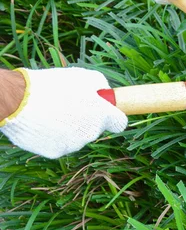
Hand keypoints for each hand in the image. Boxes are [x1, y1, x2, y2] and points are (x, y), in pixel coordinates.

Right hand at [0, 68, 126, 158]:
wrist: (21, 102)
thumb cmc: (55, 86)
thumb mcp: (85, 77)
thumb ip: (101, 86)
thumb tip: (104, 93)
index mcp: (103, 115)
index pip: (120, 123)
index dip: (113, 116)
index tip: (106, 111)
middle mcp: (92, 133)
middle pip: (96, 128)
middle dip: (88, 118)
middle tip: (70, 105)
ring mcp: (74, 145)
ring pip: (77, 136)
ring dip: (70, 127)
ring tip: (52, 112)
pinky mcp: (56, 152)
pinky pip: (60, 143)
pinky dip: (54, 136)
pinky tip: (44, 123)